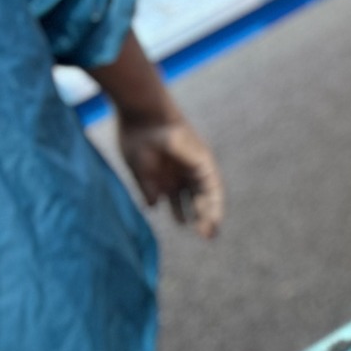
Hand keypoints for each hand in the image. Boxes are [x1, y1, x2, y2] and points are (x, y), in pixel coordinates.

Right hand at [117, 113, 223, 238]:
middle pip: (195, 199)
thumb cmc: (135, 138)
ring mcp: (194, 167)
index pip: (179, 199)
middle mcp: (182, 173)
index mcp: (166, 175)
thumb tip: (152, 206)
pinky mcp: (205, 161)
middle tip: (205, 235)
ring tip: (210, 232)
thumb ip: (148, 188)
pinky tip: (215, 217)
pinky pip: (214, 186)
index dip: (182, 212)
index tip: (183, 226)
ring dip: (211, 214)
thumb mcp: (139, 169)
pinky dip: (215, 202)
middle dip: (200, 217)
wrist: (142, 115)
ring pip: (207, 195)